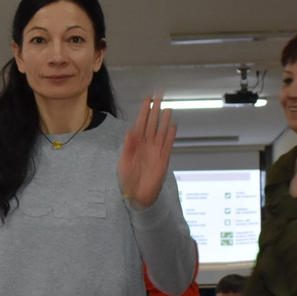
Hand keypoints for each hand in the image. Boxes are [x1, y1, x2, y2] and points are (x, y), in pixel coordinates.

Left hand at [118, 95, 175, 210]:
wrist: (137, 196)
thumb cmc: (128, 181)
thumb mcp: (124, 163)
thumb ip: (127, 147)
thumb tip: (129, 131)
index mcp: (135, 145)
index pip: (141, 125)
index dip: (144, 113)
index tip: (146, 101)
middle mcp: (146, 146)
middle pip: (152, 125)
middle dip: (155, 112)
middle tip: (159, 98)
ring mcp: (155, 153)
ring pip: (161, 133)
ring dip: (164, 121)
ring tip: (168, 109)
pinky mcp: (162, 161)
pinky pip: (167, 146)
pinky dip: (170, 137)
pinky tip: (173, 127)